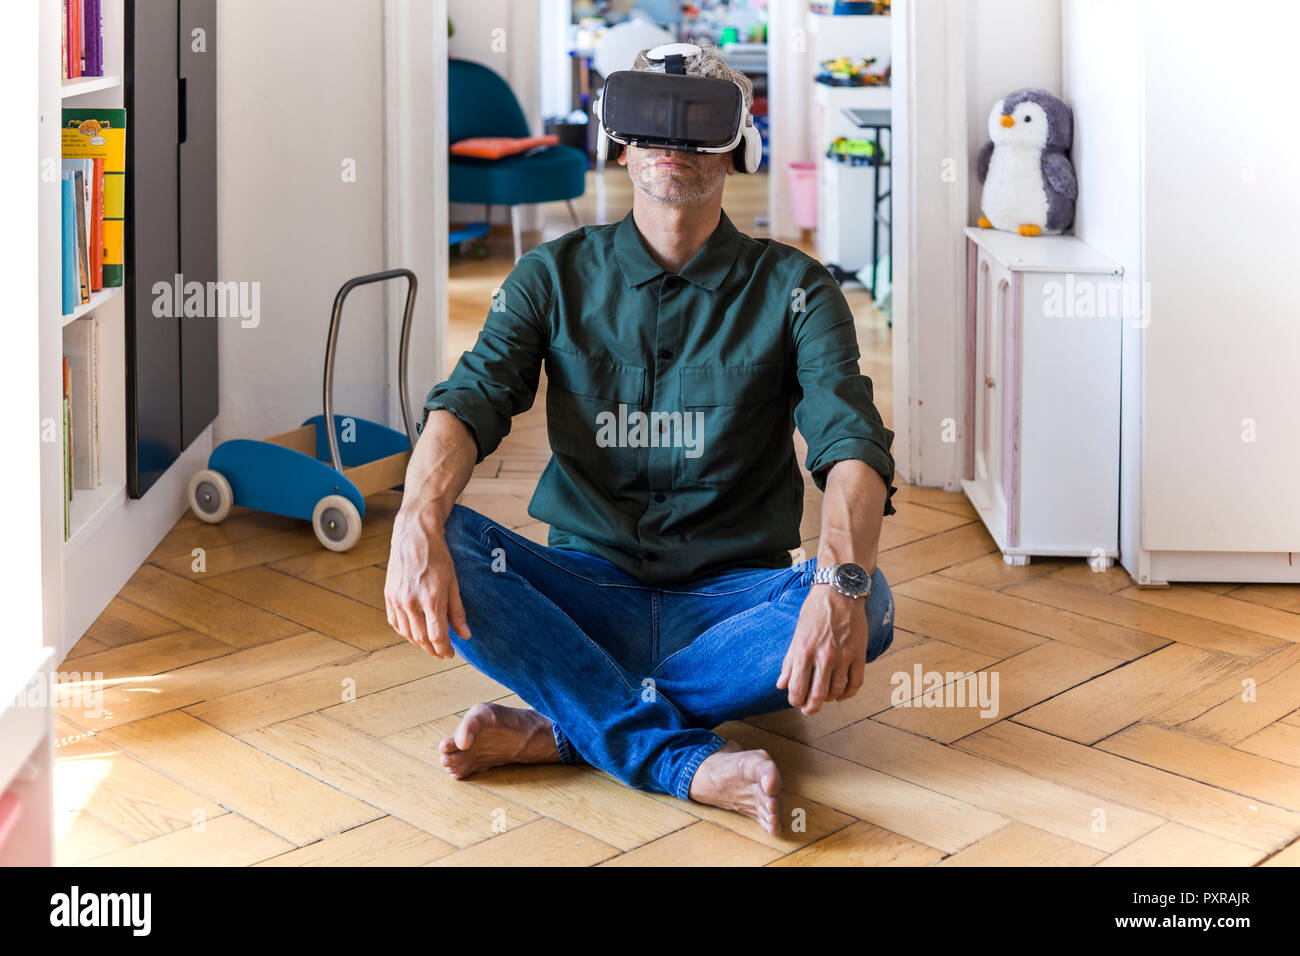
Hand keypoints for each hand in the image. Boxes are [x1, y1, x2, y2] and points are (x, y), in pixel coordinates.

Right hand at [384, 502, 471, 658]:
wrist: (414, 535)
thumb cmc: (437, 556)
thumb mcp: (453, 583)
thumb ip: (457, 611)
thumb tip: (465, 635)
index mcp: (431, 598)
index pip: (437, 636)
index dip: (444, 649)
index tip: (450, 654)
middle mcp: (411, 601)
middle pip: (421, 638)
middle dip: (433, 650)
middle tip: (442, 653)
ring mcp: (397, 599)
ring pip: (407, 633)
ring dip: (419, 643)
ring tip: (430, 645)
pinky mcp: (388, 595)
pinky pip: (395, 623)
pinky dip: (405, 632)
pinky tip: (414, 632)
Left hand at [776, 586, 866, 714]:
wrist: (839, 592)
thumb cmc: (815, 611)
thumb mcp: (797, 635)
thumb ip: (789, 662)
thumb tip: (781, 685)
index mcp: (805, 651)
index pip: (798, 688)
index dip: (795, 700)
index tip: (795, 701)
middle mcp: (824, 656)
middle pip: (818, 695)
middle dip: (811, 707)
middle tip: (808, 710)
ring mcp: (844, 656)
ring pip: (837, 691)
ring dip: (829, 699)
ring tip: (824, 698)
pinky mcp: (859, 654)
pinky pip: (856, 683)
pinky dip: (848, 693)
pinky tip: (841, 694)